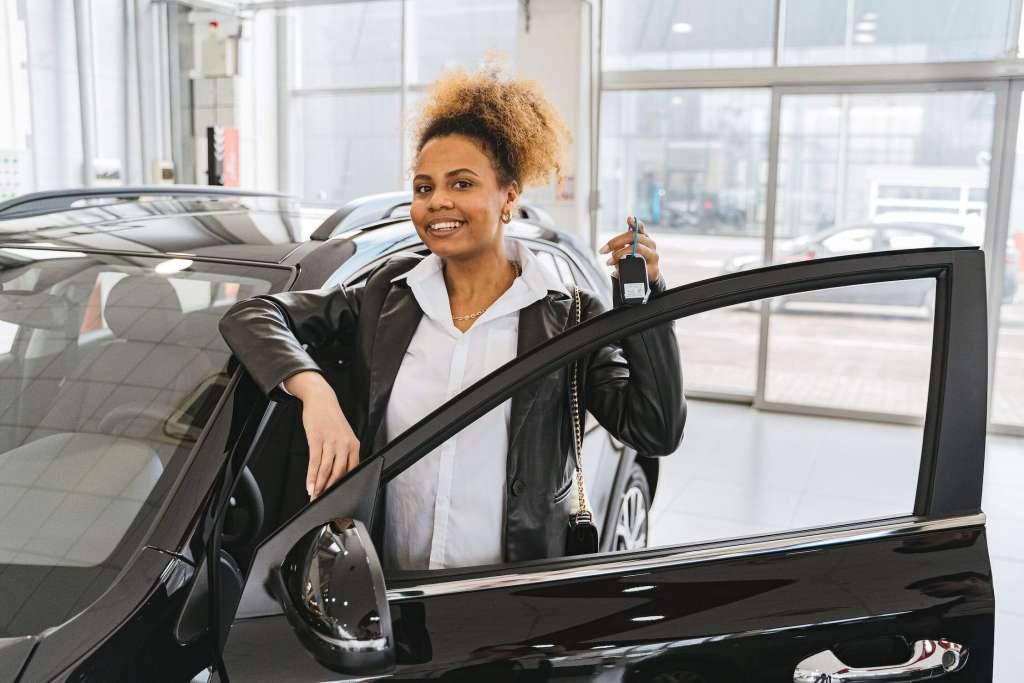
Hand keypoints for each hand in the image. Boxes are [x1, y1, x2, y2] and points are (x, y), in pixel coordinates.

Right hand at [297, 382, 359, 499]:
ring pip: (327, 470)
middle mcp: (345, 444)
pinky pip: (315, 462)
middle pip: (339, 473)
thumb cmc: (331, 419)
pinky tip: (309, 485)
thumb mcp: (343, 435)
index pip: (352, 470)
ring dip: (320, 486)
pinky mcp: (317, 439)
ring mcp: (331, 441)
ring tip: (314, 496)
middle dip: (330, 489)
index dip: (344, 485)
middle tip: (323, 500)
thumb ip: (343, 453)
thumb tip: (338, 474)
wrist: (321, 399)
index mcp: (354, 445)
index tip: (337, 496)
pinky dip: (312, 476)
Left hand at [598, 216, 660, 281]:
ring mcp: (653, 256)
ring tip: (609, 262)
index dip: (635, 223)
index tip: (628, 218)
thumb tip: (609, 250)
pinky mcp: (654, 269)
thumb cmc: (634, 263)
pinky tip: (616, 272)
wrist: (647, 280)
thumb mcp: (626, 253)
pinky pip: (639, 265)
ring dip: (620, 253)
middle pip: (634, 237)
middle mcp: (650, 245)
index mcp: (643, 238)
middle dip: (616, 242)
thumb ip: (619, 247)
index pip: (640, 228)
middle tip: (603, 251)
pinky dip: (626, 268)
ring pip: (637, 248)